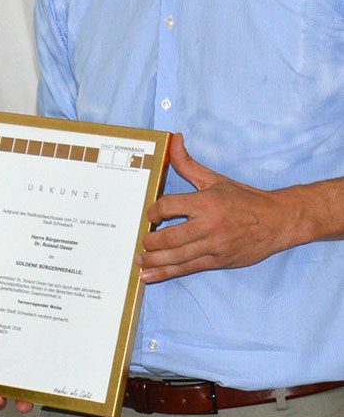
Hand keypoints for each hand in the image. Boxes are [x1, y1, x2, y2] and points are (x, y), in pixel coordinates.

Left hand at [139, 134, 295, 281]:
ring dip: (154, 261)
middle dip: (150, 241)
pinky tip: (149, 276)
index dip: (154, 211)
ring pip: (177, 257)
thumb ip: (188, 163)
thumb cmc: (244, 199)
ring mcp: (214, 246)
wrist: (278, 221)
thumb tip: (174, 139)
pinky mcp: (219, 261)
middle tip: (141, 241)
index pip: (169, 206)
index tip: (150, 215)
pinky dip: (166, 273)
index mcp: (207, 202)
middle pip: (170, 237)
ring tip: (138, 261)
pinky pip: (188, 268)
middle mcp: (209, 226)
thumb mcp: (214, 179)